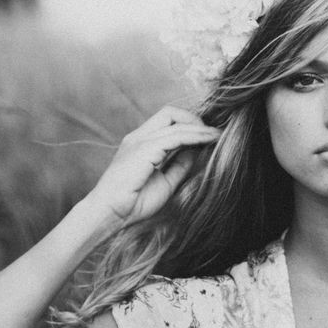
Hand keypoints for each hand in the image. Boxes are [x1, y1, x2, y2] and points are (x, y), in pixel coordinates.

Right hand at [85, 105, 218, 226]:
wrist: (110, 214)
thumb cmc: (133, 203)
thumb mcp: (166, 180)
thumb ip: (180, 164)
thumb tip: (198, 150)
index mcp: (140, 143)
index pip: (166, 119)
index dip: (188, 123)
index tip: (207, 135)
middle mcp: (139, 137)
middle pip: (170, 113)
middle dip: (195, 119)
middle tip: (213, 133)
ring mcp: (140, 141)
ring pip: (176, 122)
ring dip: (200, 128)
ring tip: (217, 136)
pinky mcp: (144, 149)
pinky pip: (175, 136)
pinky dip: (195, 136)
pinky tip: (209, 140)